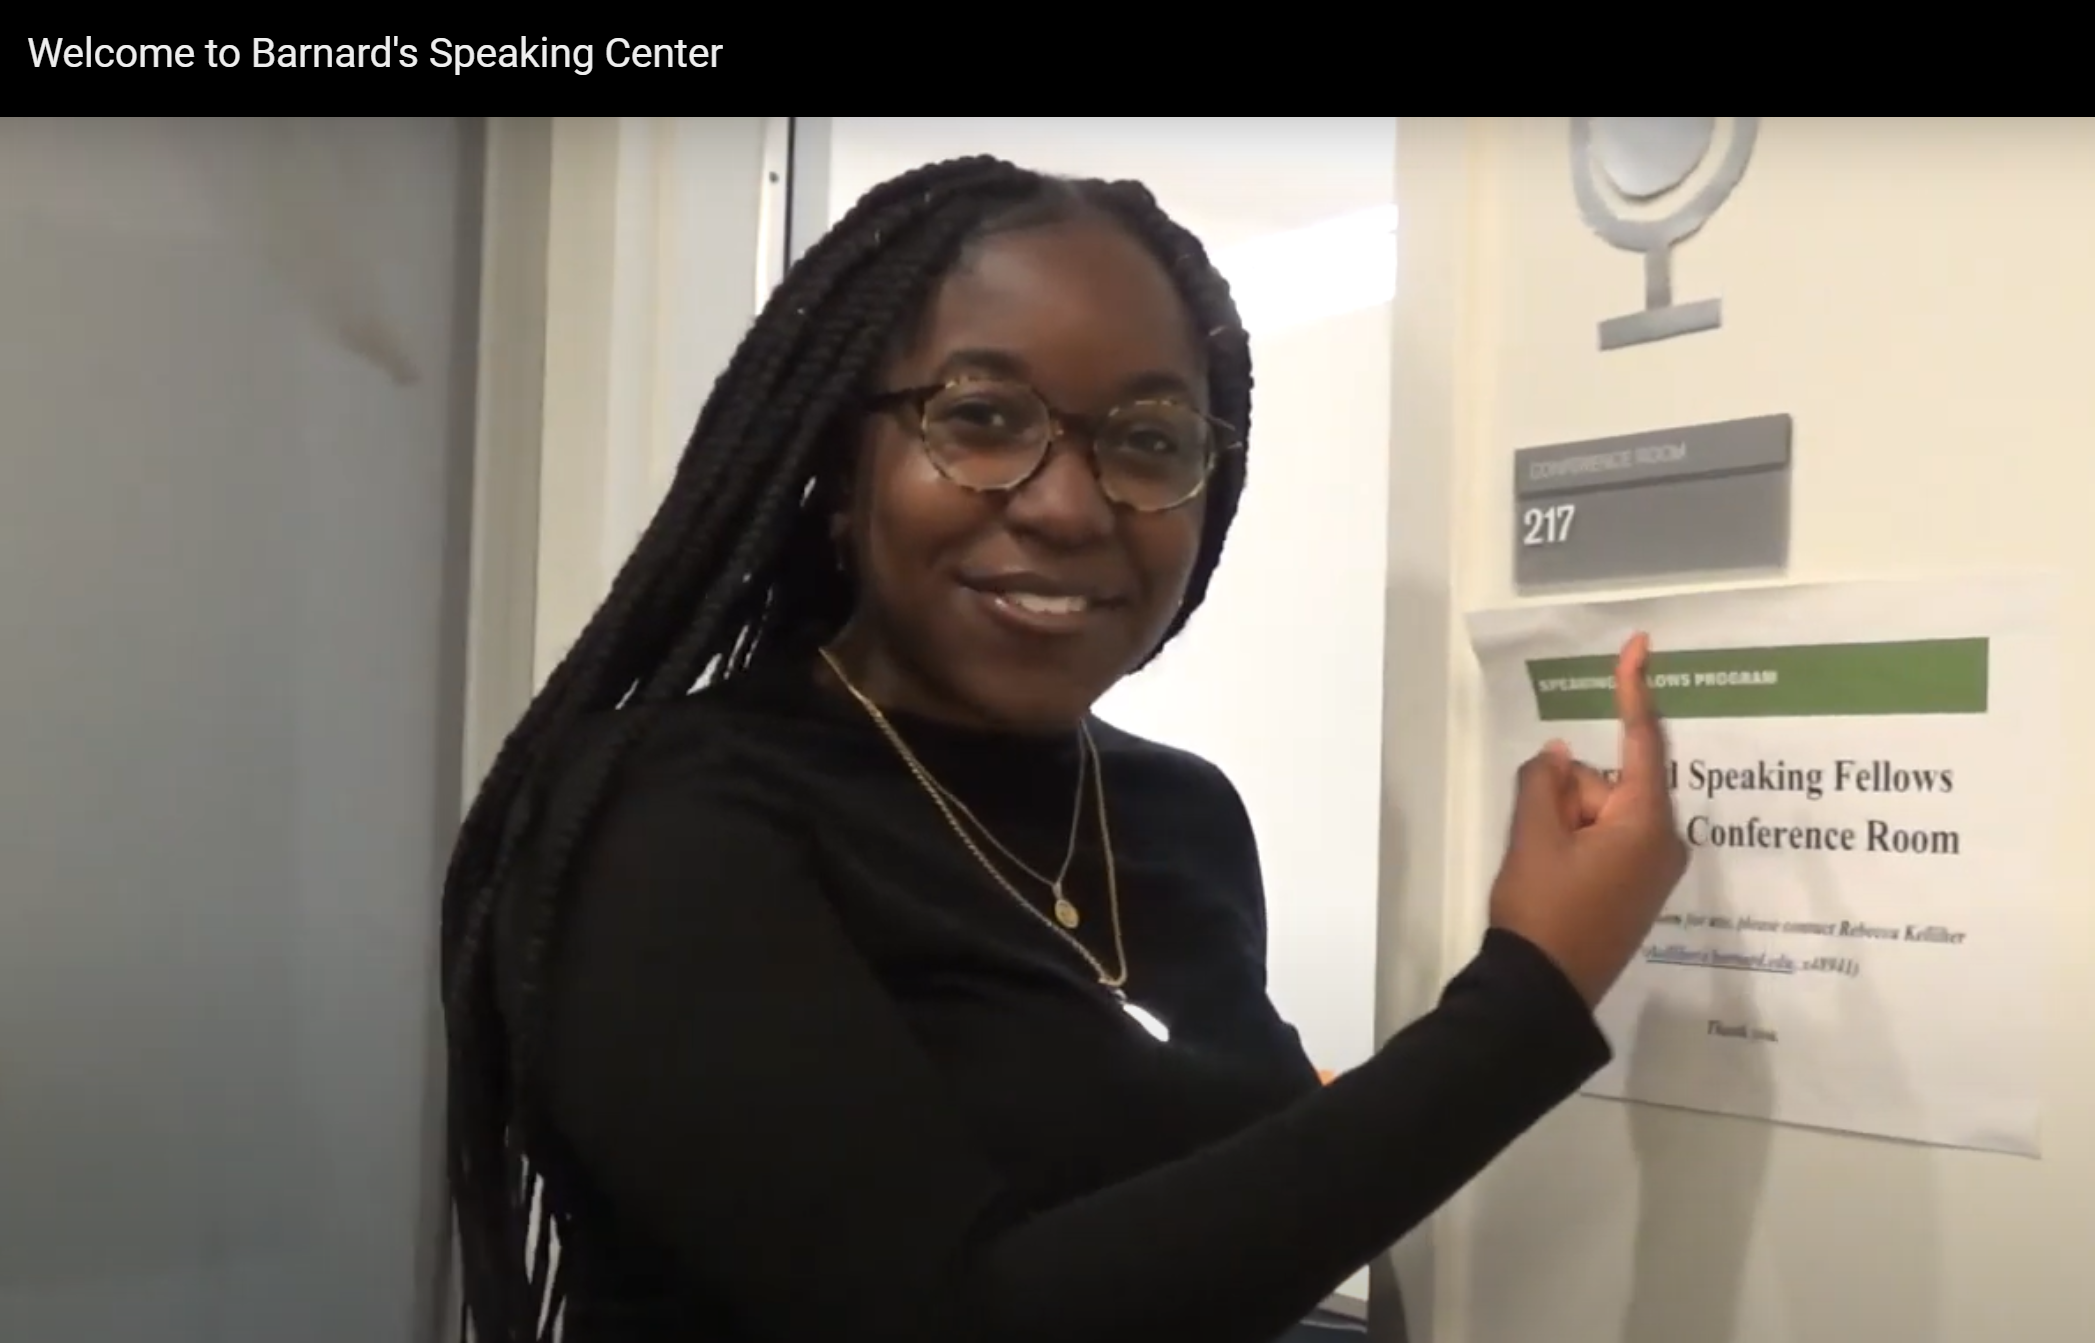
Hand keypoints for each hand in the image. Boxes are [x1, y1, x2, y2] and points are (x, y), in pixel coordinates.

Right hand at [1488, 632, 1689, 1007]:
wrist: (1543, 992)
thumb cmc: (1543, 910)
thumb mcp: (1533, 837)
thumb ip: (1543, 781)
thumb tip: (1559, 756)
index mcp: (1646, 823)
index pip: (1642, 740)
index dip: (1635, 689)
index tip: (1642, 645)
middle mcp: (1663, 842)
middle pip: (1610, 782)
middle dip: (1569, 793)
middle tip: (1539, 838)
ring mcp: (1652, 869)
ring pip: (1602, 812)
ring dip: (1566, 822)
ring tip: (1540, 867)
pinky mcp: (1636, 889)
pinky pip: (1606, 840)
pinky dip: (1575, 841)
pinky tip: (1553, 873)